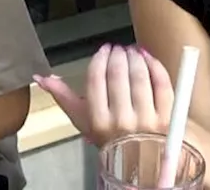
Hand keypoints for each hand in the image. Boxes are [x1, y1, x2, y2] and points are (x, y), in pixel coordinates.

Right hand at [34, 44, 173, 147]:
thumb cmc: (109, 138)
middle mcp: (122, 121)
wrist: (139, 161)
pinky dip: (155, 66)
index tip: (104, 50)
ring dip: (135, 57)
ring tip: (132, 51)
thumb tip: (41, 77)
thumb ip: (63, 97)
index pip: (96, 80)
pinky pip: (162, 84)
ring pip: (140, 77)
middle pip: (118, 76)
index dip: (100, 59)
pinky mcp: (168, 117)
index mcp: (98, 121)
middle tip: (118, 49)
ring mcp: (147, 120)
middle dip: (118, 55)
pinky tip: (147, 58)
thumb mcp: (83, 121)